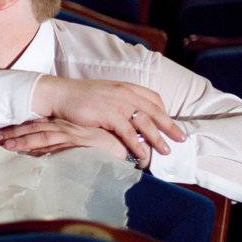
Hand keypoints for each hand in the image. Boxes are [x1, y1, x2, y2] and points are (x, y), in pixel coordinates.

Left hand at [0, 118, 146, 165]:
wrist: (129, 143)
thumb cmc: (105, 145)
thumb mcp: (81, 144)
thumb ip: (64, 148)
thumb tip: (44, 155)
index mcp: (65, 126)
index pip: (36, 126)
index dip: (18, 131)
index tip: (0, 136)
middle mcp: (66, 128)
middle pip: (34, 129)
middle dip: (13, 134)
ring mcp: (72, 135)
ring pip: (41, 136)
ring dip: (22, 141)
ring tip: (4, 146)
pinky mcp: (80, 143)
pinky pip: (58, 146)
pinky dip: (42, 149)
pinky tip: (28, 153)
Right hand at [33, 76, 183, 157]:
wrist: (60, 94)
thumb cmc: (79, 96)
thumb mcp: (105, 94)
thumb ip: (120, 102)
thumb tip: (129, 117)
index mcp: (127, 87)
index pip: (153, 98)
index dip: (164, 112)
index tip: (169, 123)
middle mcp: (127, 94)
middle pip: (155, 111)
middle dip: (170, 126)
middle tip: (181, 138)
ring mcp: (119, 104)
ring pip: (146, 123)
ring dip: (158, 138)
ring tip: (166, 151)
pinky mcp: (110, 115)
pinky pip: (129, 132)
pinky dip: (137, 144)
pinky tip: (142, 154)